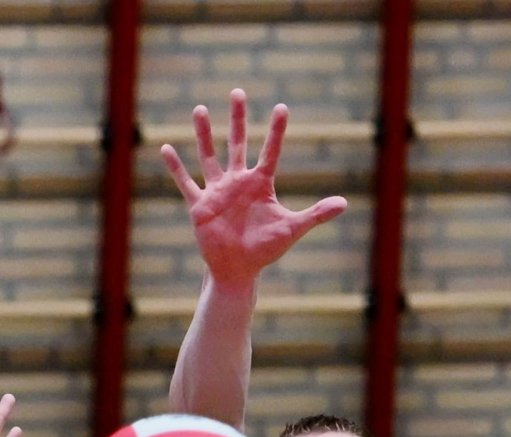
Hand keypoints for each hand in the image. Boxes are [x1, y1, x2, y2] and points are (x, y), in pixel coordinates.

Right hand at [160, 91, 347, 287]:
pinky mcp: (200, 205)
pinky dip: (176, 167)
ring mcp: (217, 191)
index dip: (277, 131)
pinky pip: (186, 182)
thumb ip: (316, 214)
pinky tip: (166, 148)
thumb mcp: (292, 229)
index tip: (282, 107)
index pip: (270, 151)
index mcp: (260, 184)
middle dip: (237, 119)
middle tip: (237, 92)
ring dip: (204, 134)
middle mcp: (238, 181)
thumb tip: (344, 203)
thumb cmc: (265, 249)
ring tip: (199, 108)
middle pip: (237, 143)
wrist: (238, 270)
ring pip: (209, 156)